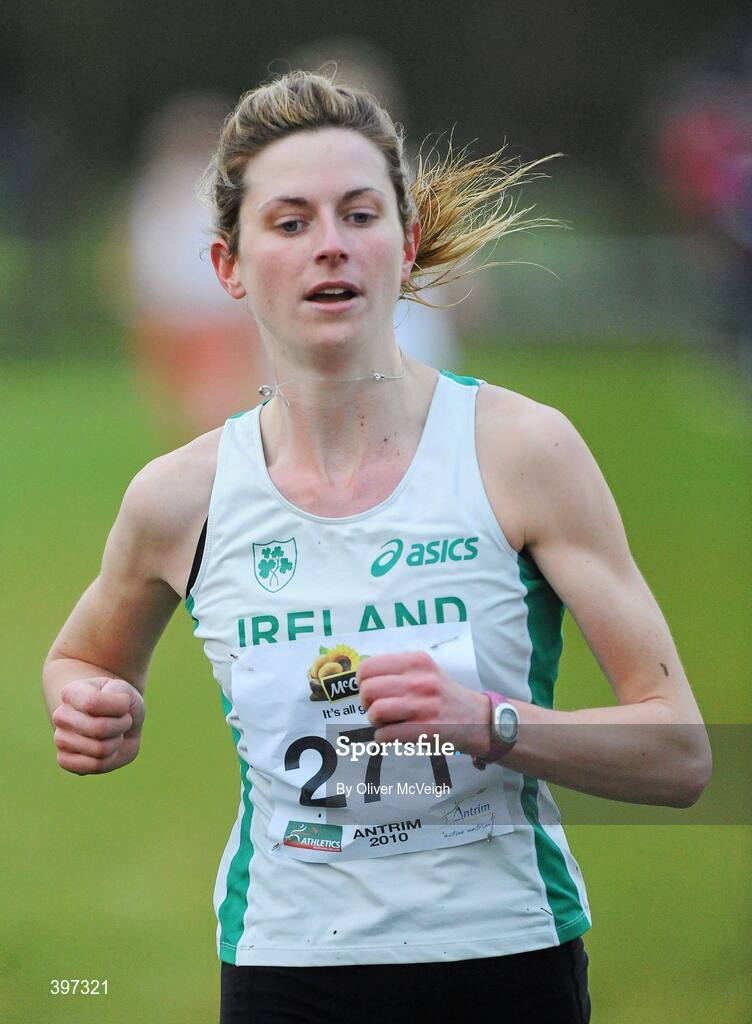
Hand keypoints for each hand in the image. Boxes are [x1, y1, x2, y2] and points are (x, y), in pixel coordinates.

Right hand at [52, 678, 144, 774]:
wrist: (120, 723)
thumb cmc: (122, 705)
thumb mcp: (126, 691)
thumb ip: (118, 694)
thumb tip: (100, 725)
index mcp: (71, 692)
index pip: (94, 702)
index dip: (119, 707)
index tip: (123, 705)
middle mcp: (60, 715)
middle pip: (99, 728)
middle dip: (121, 726)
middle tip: (121, 721)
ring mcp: (60, 738)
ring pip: (100, 749)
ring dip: (116, 742)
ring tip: (113, 734)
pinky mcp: (64, 760)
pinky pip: (93, 766)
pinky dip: (109, 760)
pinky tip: (106, 749)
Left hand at [357, 650, 490, 757]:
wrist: (478, 720)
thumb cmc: (444, 695)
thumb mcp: (425, 671)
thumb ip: (397, 670)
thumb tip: (361, 679)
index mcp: (416, 661)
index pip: (369, 667)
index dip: (362, 682)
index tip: (371, 691)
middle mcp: (420, 680)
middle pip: (368, 690)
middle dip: (367, 703)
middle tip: (377, 709)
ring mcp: (424, 705)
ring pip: (376, 712)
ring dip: (375, 722)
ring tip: (386, 723)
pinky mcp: (427, 730)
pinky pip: (386, 734)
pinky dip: (383, 738)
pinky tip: (393, 735)